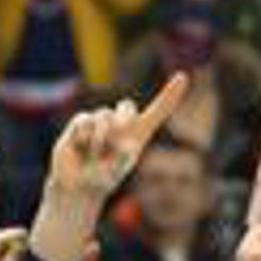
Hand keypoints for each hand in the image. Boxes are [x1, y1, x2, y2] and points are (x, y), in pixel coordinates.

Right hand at [31, 74, 189, 260]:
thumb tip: (127, 146)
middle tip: (119, 134)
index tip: (183, 76)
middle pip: (127, 106)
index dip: (170, 94)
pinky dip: (84, 136)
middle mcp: (122, 125)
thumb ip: (123, 160)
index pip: (158, 111)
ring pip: (104, 116)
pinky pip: (84, 120)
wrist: (77, 185)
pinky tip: (81, 147)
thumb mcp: (115, 173)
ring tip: (94, 155)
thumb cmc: (101, 179)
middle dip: (123, 118)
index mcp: (138, 135)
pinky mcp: (82, 122)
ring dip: (100, 138)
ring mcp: (101, 121)